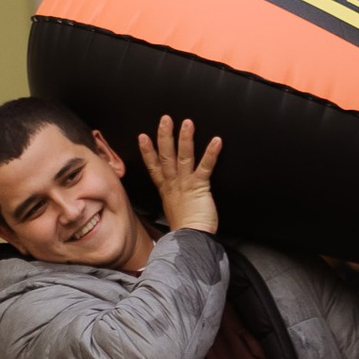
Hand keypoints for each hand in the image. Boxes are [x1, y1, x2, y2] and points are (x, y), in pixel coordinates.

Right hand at [136, 115, 221, 235]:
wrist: (190, 240)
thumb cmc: (185, 229)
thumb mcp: (174, 210)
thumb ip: (174, 200)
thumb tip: (175, 197)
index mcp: (167, 189)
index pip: (154, 166)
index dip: (148, 151)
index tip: (142, 136)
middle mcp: (173, 184)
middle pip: (166, 156)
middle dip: (164, 136)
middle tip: (165, 119)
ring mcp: (185, 184)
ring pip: (183, 157)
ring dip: (185, 138)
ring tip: (187, 123)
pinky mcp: (199, 187)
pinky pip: (205, 167)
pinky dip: (211, 153)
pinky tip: (216, 141)